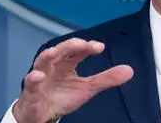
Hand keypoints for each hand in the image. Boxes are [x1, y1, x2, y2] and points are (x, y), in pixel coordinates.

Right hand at [13, 38, 133, 122]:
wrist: (43, 115)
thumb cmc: (62, 96)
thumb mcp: (87, 88)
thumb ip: (106, 78)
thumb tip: (130, 70)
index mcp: (67, 62)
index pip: (77, 50)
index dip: (87, 47)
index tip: (99, 47)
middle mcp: (53, 65)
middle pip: (60, 51)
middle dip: (69, 46)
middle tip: (81, 44)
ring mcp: (41, 77)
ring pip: (42, 62)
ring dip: (47, 56)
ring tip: (54, 52)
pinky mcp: (31, 91)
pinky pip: (30, 84)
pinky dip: (33, 79)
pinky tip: (38, 76)